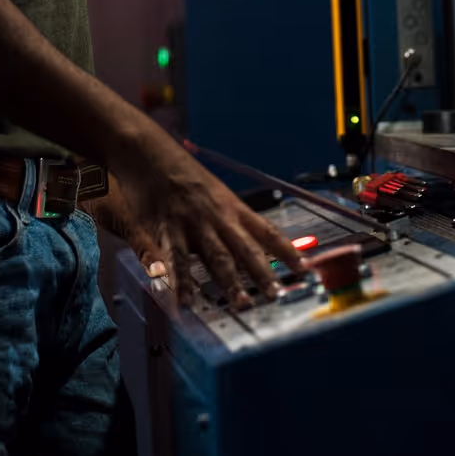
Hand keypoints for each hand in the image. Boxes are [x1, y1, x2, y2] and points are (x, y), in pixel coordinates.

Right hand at [99, 133, 293, 305]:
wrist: (149, 151)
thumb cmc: (182, 173)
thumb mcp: (214, 192)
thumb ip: (231, 217)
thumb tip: (253, 237)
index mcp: (232, 207)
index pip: (267, 231)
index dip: (287, 250)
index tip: (304, 268)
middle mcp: (218, 216)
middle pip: (246, 248)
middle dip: (263, 274)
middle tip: (276, 295)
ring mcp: (193, 223)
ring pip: (216, 256)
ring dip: (230, 282)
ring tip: (242, 304)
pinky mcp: (166, 228)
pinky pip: (175, 260)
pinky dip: (181, 283)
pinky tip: (186, 300)